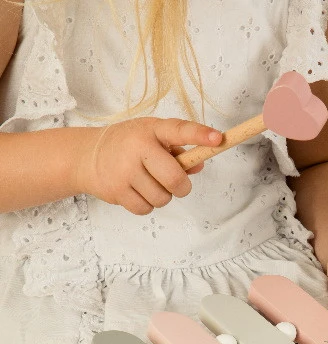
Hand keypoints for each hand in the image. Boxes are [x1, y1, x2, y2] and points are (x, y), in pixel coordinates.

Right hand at [74, 118, 221, 215]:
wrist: (87, 156)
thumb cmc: (130, 146)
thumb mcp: (153, 139)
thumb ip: (179, 152)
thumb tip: (199, 165)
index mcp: (151, 130)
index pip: (179, 130)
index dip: (200, 135)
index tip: (218, 139)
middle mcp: (136, 147)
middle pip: (175, 179)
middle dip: (181, 186)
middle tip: (175, 182)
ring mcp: (123, 170)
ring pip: (162, 198)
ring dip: (162, 196)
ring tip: (148, 183)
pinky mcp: (115, 191)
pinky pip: (146, 208)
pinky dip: (146, 205)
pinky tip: (137, 191)